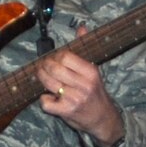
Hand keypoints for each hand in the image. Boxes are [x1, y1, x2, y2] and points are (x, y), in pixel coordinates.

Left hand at [38, 30, 123, 146]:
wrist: (103, 118)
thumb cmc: (95, 92)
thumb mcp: (93, 71)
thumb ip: (84, 50)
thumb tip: (81, 28)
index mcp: (91, 72)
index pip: (66, 56)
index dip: (56, 56)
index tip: (54, 59)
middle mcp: (83, 85)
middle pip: (54, 68)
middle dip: (44, 66)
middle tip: (43, 67)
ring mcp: (74, 99)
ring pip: (48, 83)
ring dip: (42, 80)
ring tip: (44, 79)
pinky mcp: (66, 111)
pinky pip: (46, 102)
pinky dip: (44, 99)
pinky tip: (49, 97)